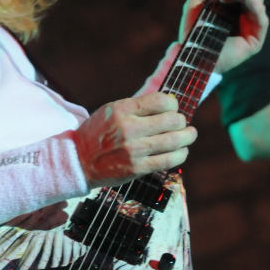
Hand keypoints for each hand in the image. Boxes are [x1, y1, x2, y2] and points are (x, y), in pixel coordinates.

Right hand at [75, 92, 195, 188]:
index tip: (173, 108)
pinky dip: (181, 154)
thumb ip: (137, 107)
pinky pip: (169, 160)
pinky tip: (182, 151)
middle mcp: (128, 128)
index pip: (160, 101)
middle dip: (181, 120)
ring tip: (190, 134)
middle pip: (171, 120)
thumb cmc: (98, 133)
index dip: (172, 104)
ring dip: (188, 136)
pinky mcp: (137, 168)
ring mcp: (134, 150)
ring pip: (174, 140)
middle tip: (181, 123)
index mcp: (121, 109)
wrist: (79, 161)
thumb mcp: (111, 111)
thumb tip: (170, 103)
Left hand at [178, 0, 267, 75]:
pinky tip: (248, 0)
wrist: (192, 53)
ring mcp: (249, 27)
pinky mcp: (254, 39)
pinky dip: (257, 7)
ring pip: (259, 4)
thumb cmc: (192, 30)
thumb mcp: (194, 2)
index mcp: (230, 8)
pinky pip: (262, 20)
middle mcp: (242, 16)